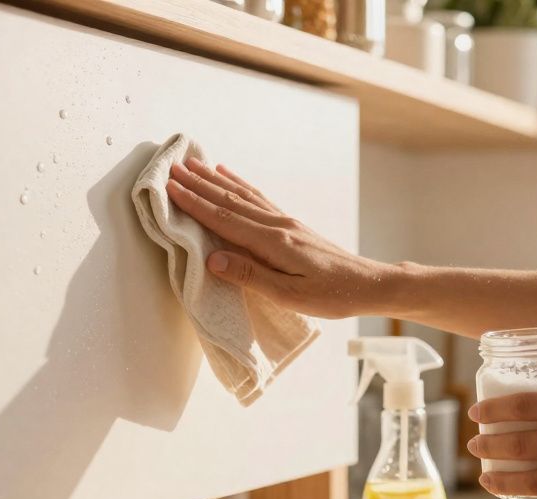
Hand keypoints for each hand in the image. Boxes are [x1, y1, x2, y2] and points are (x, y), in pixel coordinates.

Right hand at [166, 159, 395, 318]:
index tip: (170, 187)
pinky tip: (228, 175)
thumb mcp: (289, 296)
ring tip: (193, 164)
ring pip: (242, 195)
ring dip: (214, 179)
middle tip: (171, 167)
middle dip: (198, 184)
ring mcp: (285, 221)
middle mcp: (277, 225)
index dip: (195, 204)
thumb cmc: (331, 296)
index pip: (225, 220)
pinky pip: (258, 198)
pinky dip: (238, 184)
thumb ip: (250, 276)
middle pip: (230, 200)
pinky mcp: (291, 224)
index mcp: (273, 243)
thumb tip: (212, 258)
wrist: (366, 283)